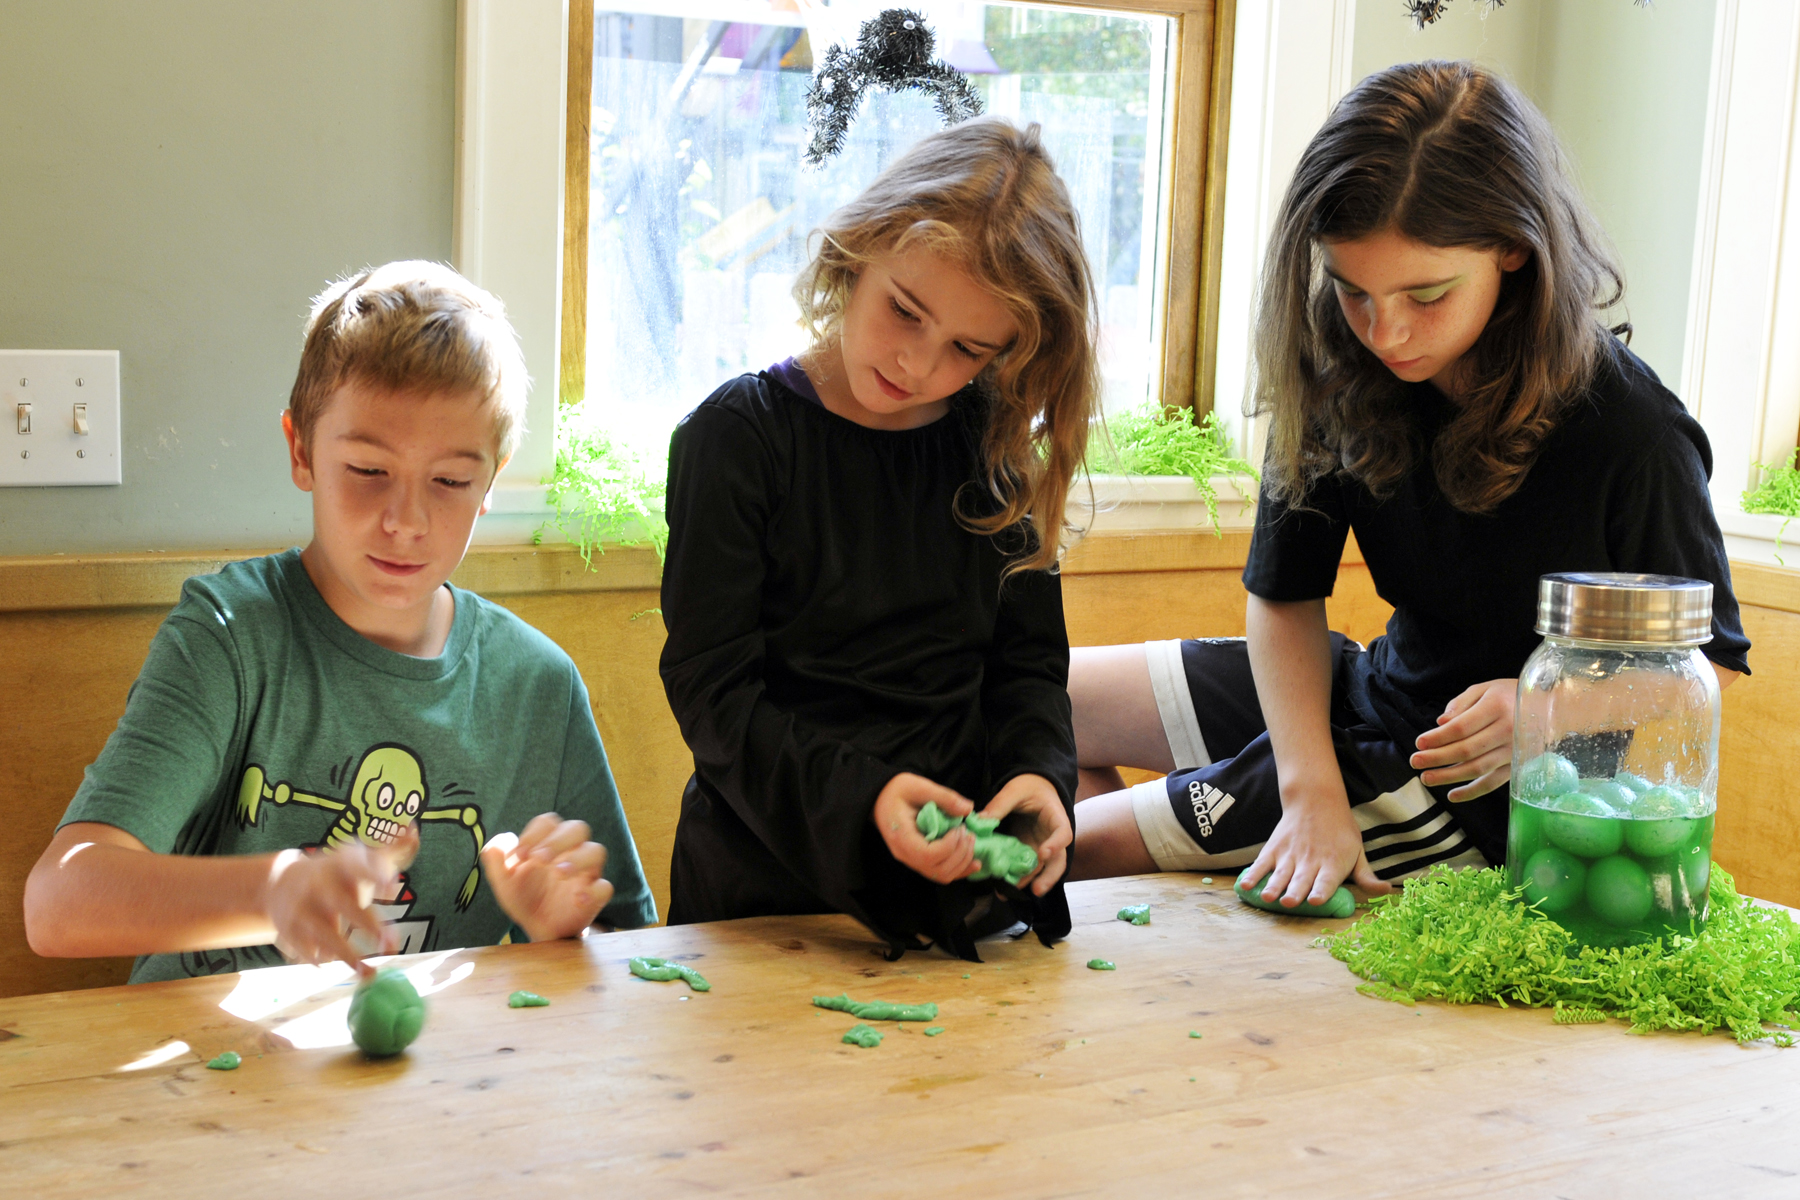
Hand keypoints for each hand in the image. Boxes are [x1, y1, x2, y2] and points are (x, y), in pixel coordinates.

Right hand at [263, 823, 418, 975]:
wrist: (282, 882)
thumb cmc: (336, 873)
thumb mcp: (359, 858)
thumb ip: (390, 849)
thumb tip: (414, 829)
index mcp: (341, 865)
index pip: (359, 867)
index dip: (375, 875)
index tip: (393, 888)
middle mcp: (320, 886)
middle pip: (344, 905)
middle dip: (368, 925)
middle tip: (391, 944)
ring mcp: (302, 909)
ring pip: (324, 934)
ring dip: (347, 955)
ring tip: (369, 974)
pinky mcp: (289, 930)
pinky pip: (304, 949)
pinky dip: (318, 959)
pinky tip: (331, 965)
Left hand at [480, 814, 613, 943]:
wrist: (537, 930)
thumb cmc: (525, 898)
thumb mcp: (503, 882)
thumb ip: (495, 860)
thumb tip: (502, 839)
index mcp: (549, 843)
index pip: (549, 822)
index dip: (535, 833)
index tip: (520, 855)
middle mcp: (571, 852)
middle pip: (577, 828)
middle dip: (558, 840)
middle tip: (539, 859)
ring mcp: (586, 873)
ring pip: (596, 851)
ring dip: (578, 858)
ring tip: (559, 872)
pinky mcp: (595, 896)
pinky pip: (604, 887)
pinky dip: (593, 890)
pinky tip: (577, 898)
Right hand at [872, 773, 977, 883]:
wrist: (881, 799)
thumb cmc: (897, 791)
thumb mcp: (918, 786)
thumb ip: (944, 797)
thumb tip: (968, 809)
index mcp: (902, 836)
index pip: (927, 855)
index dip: (948, 846)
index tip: (958, 828)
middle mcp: (905, 854)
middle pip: (937, 870)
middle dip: (960, 854)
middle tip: (969, 833)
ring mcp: (912, 860)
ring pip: (941, 875)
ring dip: (962, 862)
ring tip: (971, 841)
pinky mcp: (920, 860)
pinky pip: (941, 873)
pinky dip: (960, 870)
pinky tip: (974, 862)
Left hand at [982, 773, 1072, 895]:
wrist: (1032, 788)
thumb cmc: (1029, 786)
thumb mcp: (1015, 790)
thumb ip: (1000, 804)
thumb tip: (980, 821)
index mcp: (1056, 819)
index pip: (1063, 834)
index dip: (1055, 845)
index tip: (1043, 854)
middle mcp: (1052, 838)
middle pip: (1057, 862)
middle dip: (1048, 877)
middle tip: (1036, 890)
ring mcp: (1041, 847)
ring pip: (1040, 870)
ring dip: (1026, 882)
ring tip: (1008, 892)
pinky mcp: (1027, 852)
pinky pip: (1023, 867)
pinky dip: (1014, 877)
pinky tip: (1000, 887)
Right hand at [1241, 789, 1389, 907]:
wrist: (1316, 799)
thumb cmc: (1340, 831)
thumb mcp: (1358, 851)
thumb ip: (1366, 875)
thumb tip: (1387, 891)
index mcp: (1333, 863)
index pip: (1326, 881)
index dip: (1321, 891)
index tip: (1315, 900)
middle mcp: (1310, 860)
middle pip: (1301, 880)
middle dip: (1295, 892)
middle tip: (1289, 902)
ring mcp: (1290, 854)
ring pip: (1280, 874)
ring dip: (1273, 886)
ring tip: (1267, 897)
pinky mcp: (1274, 849)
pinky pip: (1261, 864)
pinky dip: (1253, 875)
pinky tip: (1245, 886)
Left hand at [1411, 678, 1515, 800]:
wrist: (1552, 707)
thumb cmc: (1511, 695)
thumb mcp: (1485, 689)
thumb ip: (1461, 703)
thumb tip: (1440, 723)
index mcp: (1497, 708)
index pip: (1461, 728)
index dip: (1438, 738)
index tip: (1419, 743)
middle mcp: (1508, 731)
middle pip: (1466, 750)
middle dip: (1437, 758)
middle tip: (1414, 762)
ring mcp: (1514, 751)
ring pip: (1477, 769)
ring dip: (1449, 777)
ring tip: (1426, 778)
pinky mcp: (1518, 767)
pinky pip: (1493, 783)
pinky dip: (1472, 792)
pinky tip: (1452, 796)